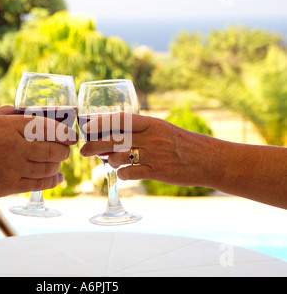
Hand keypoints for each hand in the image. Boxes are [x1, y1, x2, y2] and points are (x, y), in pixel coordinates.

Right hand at [0, 105, 77, 200]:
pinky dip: (52, 180)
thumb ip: (13, 114)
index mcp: (8, 127)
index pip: (48, 128)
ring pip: (49, 168)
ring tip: (59, 160)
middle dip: (65, 149)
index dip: (65, 132)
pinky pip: (39, 184)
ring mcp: (12, 170)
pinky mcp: (9, 187)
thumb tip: (35, 113)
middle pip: (53, 150)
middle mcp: (14, 148)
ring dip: (58, 164)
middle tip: (66, 147)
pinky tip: (56, 176)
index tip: (71, 135)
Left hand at [79, 113, 219, 187]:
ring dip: (110, 161)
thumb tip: (113, 137)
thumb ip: (141, 131)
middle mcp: (151, 137)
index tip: (86, 128)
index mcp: (152, 123)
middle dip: (94, 145)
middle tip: (84, 150)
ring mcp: (154, 155)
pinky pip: (131, 173)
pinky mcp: (158, 172)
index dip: (100, 123)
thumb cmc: (184, 144)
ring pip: (119, 157)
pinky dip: (123, 174)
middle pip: (114, 139)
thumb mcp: (163, 130)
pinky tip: (124, 173)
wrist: (210, 160)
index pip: (120, 119)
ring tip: (110, 162)